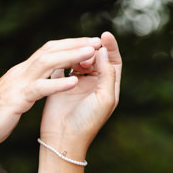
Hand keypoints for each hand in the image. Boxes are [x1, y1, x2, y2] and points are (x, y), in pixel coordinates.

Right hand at [0, 36, 104, 155]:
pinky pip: (39, 88)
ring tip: (91, 54)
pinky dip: (57, 84)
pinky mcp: (15, 100)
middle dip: (74, 45)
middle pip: (49, 51)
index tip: (88, 44)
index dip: (68, 46)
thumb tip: (39, 83)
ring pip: (47, 64)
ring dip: (70, 57)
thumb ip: (25, 88)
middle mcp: (19, 73)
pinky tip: (74, 82)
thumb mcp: (12, 98)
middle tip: (96, 41)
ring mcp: (16, 85)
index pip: (47, 51)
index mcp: (20, 73)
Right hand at [39, 32, 121, 157]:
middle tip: (87, 51)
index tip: (104, 35)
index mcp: (107, 86)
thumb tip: (103, 51)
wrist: (64, 137)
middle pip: (96, 57)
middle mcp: (93, 83)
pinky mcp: (59, 86)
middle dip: (92, 50)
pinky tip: (63, 56)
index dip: (110, 46)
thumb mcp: (105, 97)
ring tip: (77, 54)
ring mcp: (76, 84)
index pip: (112, 60)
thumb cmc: (88, 122)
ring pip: (80, 60)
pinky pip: (63, 67)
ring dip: (79, 54)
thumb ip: (107, 73)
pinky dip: (64, 59)